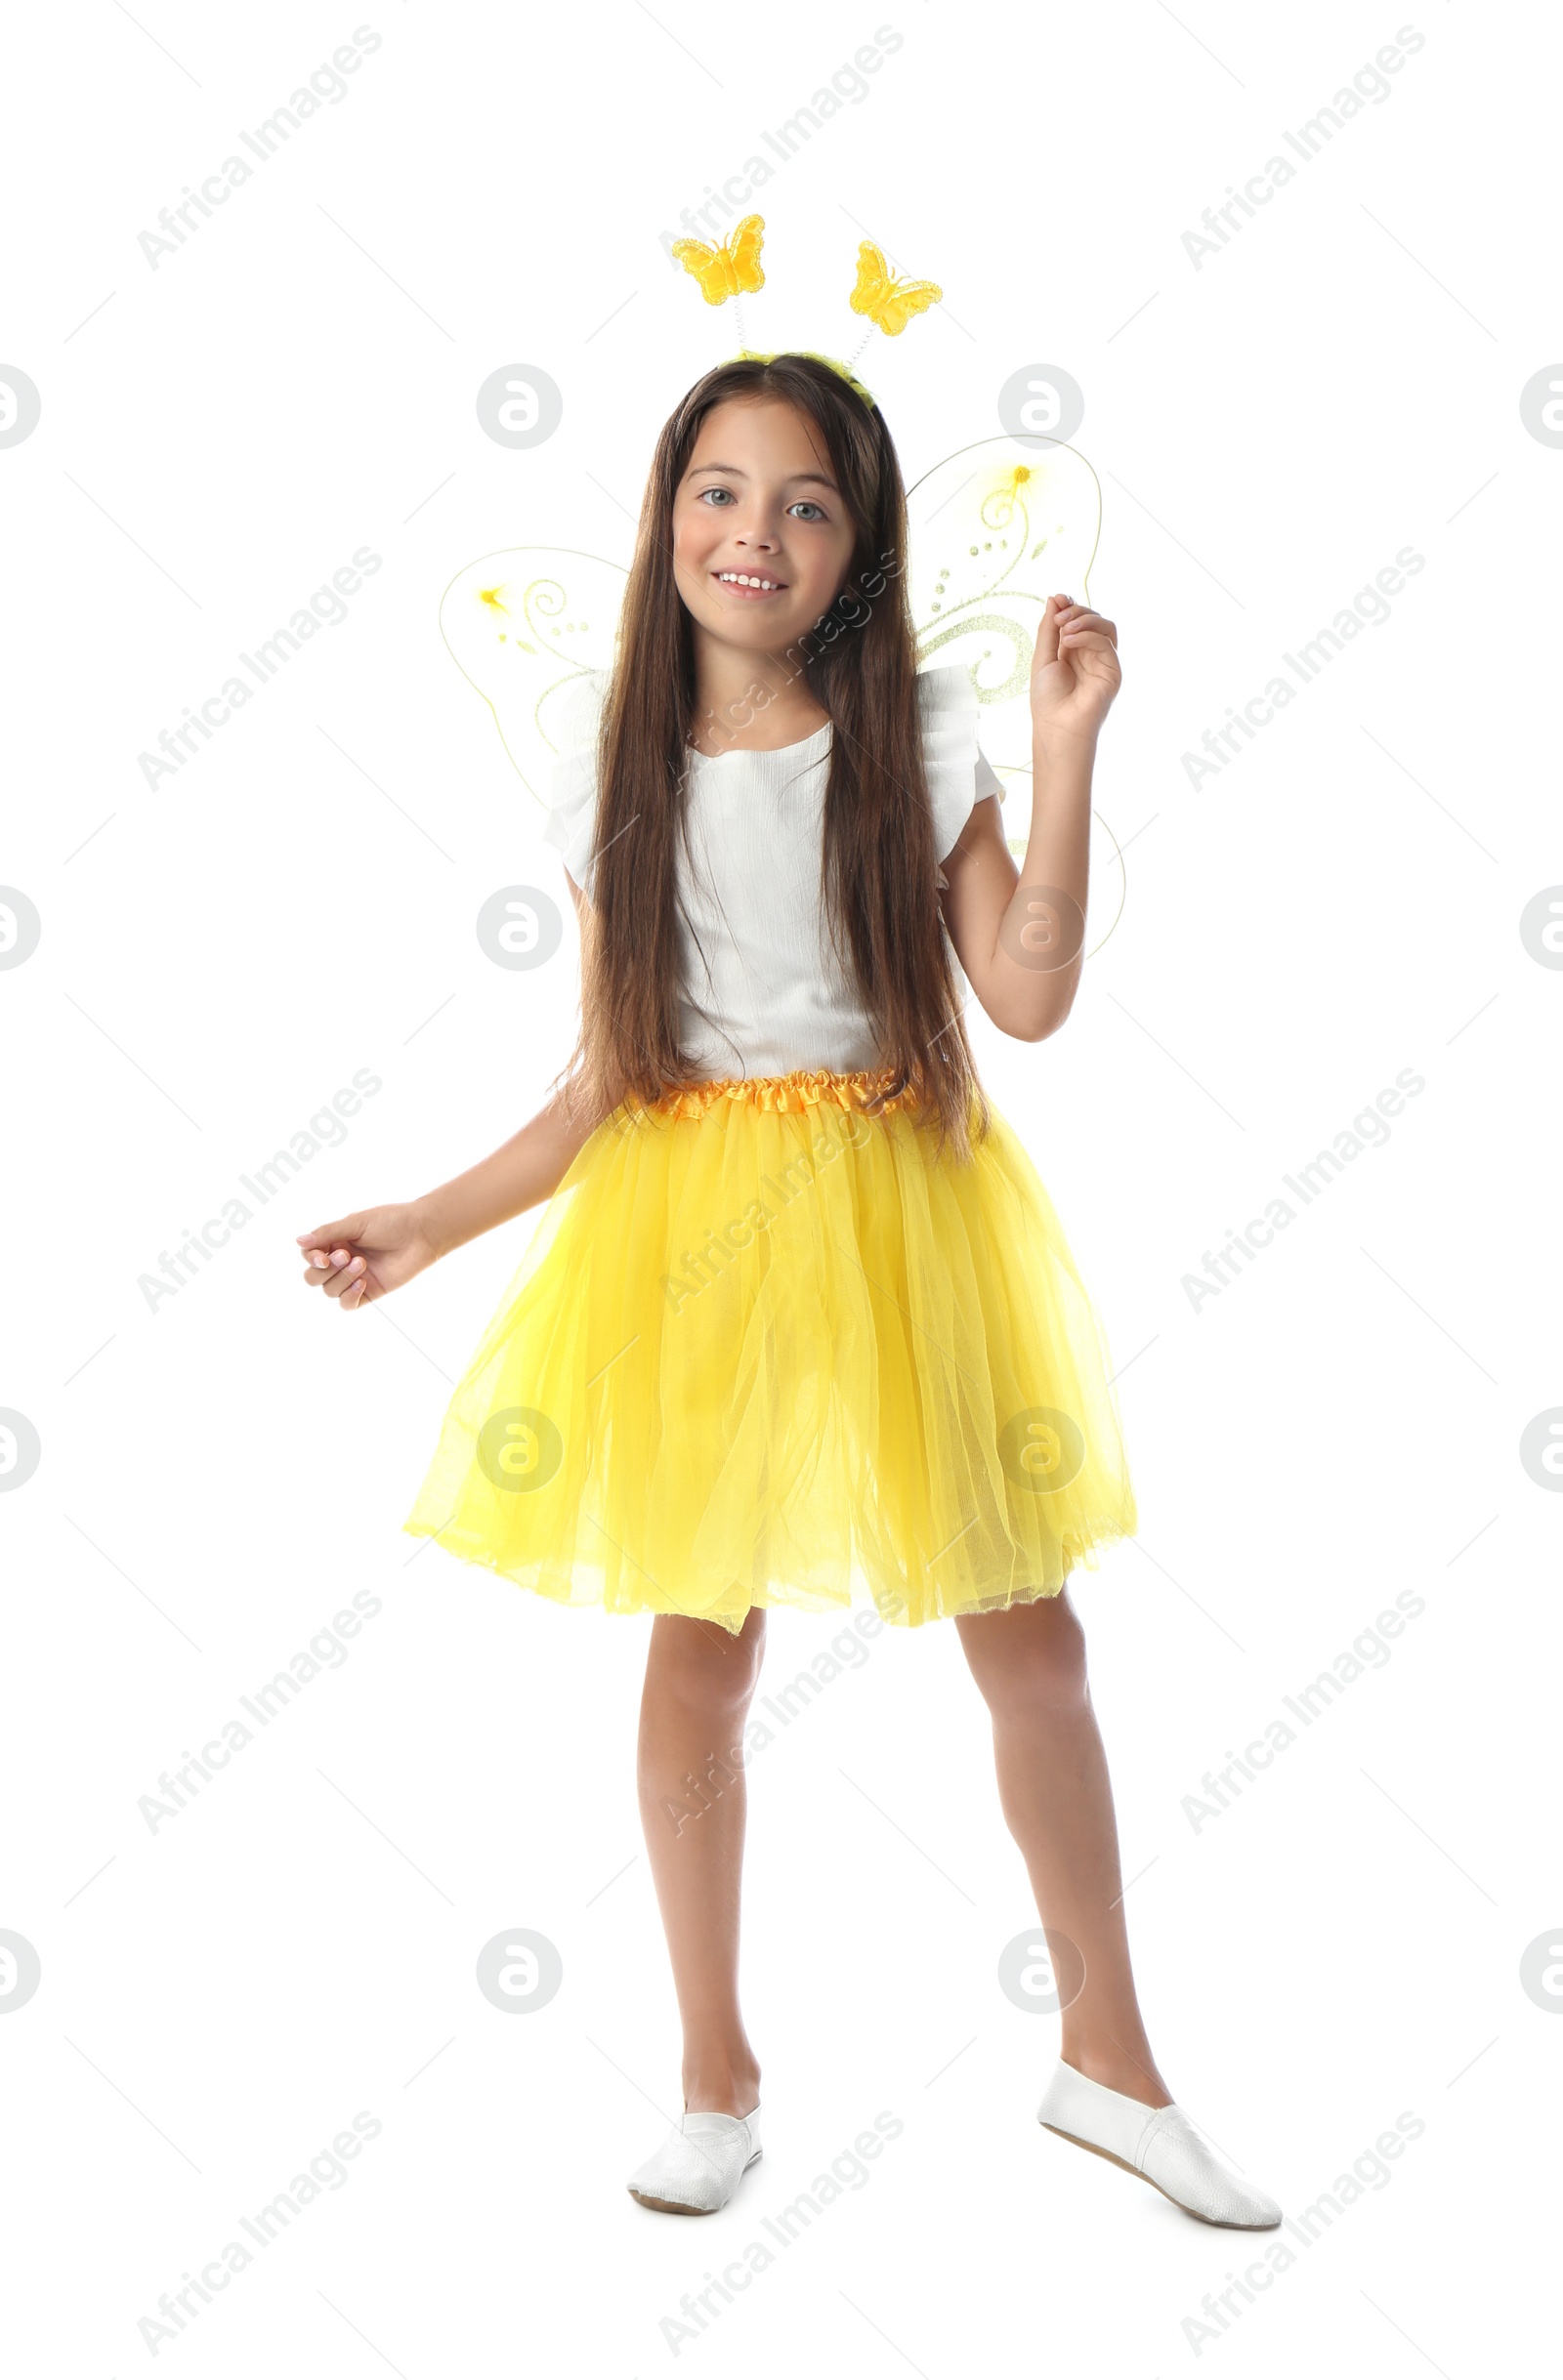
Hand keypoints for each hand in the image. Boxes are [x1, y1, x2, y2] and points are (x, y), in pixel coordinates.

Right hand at [296, 1204, 438, 1310]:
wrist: (421, 1233)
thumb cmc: (390, 1222)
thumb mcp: (355, 1223)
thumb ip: (327, 1233)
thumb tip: (298, 1241)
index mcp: (334, 1242)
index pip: (309, 1256)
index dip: (311, 1259)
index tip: (323, 1256)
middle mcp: (340, 1262)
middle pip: (313, 1278)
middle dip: (326, 1270)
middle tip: (346, 1256)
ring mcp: (353, 1278)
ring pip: (329, 1291)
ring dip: (342, 1278)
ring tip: (362, 1263)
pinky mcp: (368, 1292)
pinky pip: (346, 1304)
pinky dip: (349, 1296)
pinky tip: (362, 1283)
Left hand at [1030, 594, 1120, 751]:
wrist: (1057, 727)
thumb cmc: (1048, 700)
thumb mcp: (1043, 657)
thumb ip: (1049, 629)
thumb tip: (1055, 599)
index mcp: (1072, 650)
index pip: (1077, 619)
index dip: (1069, 606)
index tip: (1057, 599)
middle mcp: (1090, 654)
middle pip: (1093, 619)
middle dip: (1076, 610)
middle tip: (1059, 616)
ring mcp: (1103, 661)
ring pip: (1105, 626)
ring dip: (1084, 619)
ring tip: (1064, 626)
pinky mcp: (1113, 670)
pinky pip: (1105, 642)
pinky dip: (1087, 635)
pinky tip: (1068, 641)